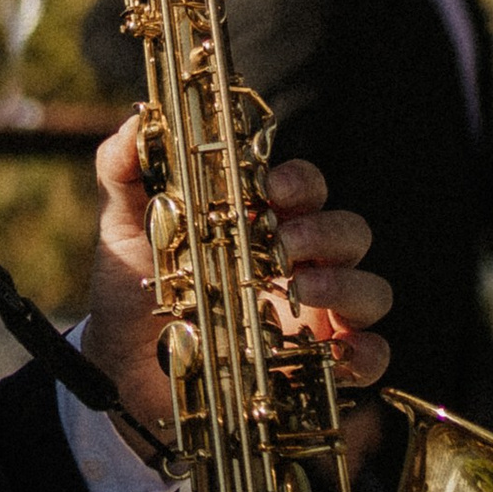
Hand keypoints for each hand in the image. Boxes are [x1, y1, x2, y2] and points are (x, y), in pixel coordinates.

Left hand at [78, 116, 391, 441]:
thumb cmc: (131, 294)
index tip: (270, 189)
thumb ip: (125, 174)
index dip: (300, 182)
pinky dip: (366, 353)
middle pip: (348, 232)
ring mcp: (315, 317)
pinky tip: (337, 354)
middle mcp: (298, 264)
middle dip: (324, 231)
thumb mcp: (122, 231)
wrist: (121, 371)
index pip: (305, 188)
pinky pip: (371, 357)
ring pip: (370, 290)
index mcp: (262, 223)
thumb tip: (137, 120)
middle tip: (283, 244)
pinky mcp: (320, 369)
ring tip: (300, 290)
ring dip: (346, 285)